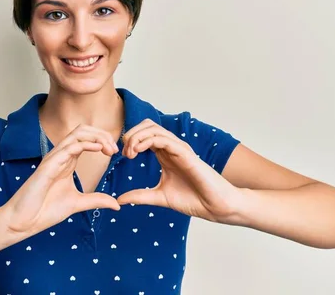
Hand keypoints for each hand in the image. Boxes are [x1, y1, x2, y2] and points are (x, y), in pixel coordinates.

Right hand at [1, 124, 120, 235]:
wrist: (23, 221)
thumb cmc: (44, 210)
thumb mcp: (77, 204)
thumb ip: (96, 200)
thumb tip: (117, 204)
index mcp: (67, 161)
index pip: (86, 138)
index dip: (103, 140)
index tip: (115, 152)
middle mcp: (60, 156)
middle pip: (83, 130)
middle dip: (102, 134)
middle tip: (114, 149)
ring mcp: (54, 159)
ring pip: (77, 134)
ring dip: (97, 137)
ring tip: (109, 149)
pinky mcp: (48, 166)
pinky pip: (68, 147)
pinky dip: (86, 144)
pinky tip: (99, 149)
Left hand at [117, 119, 240, 222]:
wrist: (214, 207)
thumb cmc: (193, 199)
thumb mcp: (159, 197)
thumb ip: (140, 196)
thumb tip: (120, 199)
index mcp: (165, 154)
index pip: (144, 135)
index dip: (130, 141)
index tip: (122, 156)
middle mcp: (171, 148)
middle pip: (147, 126)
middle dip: (131, 134)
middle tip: (124, 152)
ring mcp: (179, 149)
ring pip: (154, 129)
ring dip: (137, 137)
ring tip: (130, 152)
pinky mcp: (185, 153)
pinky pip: (164, 139)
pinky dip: (148, 140)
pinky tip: (138, 151)